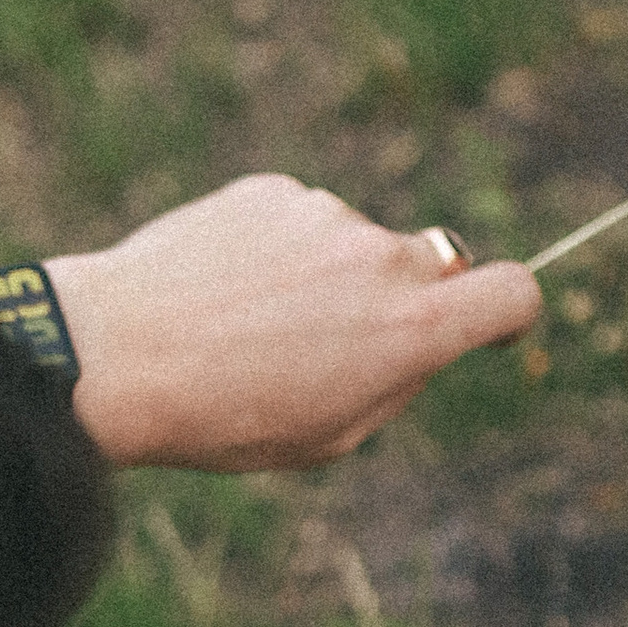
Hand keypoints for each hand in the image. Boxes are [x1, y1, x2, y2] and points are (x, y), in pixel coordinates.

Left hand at [47, 177, 540, 472]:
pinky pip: (298, 223)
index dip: (508, 311)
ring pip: (353, 247)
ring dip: (324, 281)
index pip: (511, 293)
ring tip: (247, 333)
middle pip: (429, 268)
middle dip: (400, 302)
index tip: (487, 325)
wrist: (116, 355)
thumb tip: (420, 345)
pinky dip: (276, 254)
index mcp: (410, 331)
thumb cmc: (223, 418)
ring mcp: (327, 214)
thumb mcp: (326, 437)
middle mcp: (380, 259)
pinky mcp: (274, 189)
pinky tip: (220, 296)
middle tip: (331, 349)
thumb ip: (392, 383)